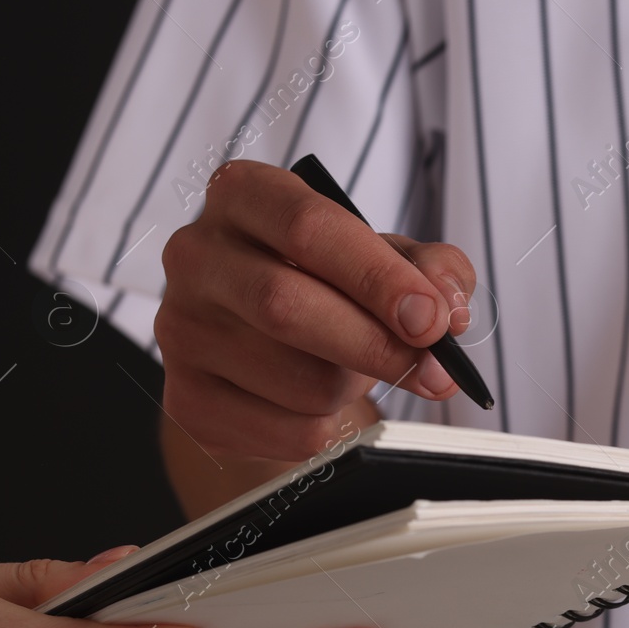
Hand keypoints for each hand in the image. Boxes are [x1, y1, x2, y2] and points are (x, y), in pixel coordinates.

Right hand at [157, 159, 477, 460]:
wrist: (266, 347)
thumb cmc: (328, 285)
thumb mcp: (386, 257)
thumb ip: (431, 268)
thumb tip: (447, 308)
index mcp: (244, 196)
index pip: (307, 228)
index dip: (377, 278)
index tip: (431, 320)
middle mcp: (197, 255)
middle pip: (286, 306)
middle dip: (375, 345)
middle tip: (432, 370)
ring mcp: (181, 329)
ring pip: (297, 380)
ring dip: (354, 388)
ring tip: (355, 370)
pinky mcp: (188, 399)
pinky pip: (289, 431)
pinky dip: (331, 428)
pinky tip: (322, 402)